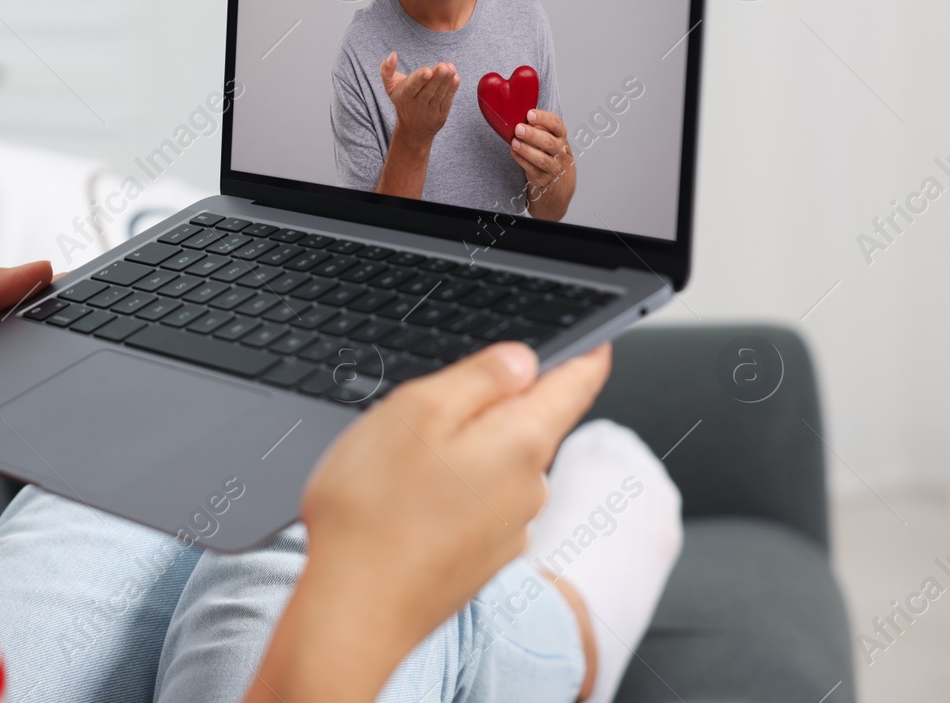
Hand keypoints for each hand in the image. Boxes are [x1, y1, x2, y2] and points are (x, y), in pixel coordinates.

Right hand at [247, 341, 611, 701]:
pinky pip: (474, 506)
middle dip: (491, 404)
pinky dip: (448, 493)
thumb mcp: (416, 411)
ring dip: (462, 451)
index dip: (586, 354)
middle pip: (527, 424)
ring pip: (495, 466)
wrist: (354, 611)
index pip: (575, 385)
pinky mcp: (479, 561)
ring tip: (399, 461)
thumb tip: (522, 359)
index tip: (596, 339)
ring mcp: (507, 531)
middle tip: (427, 403)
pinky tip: (402, 503)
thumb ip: (478, 378)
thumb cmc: (374, 510)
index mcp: (520, 443)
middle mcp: (528, 490)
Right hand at [380, 52, 459, 150]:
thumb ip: (386, 70)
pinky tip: (455, 78)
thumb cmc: (402, 100)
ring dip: (446, 82)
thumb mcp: (390, 87)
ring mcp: (430, 110)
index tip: (427, 71)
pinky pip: (447, 101)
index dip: (420, 79)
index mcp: (405, 95)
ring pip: (439, 94)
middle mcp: (417, 104)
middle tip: (443, 67)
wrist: (412, 129)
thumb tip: (393, 54)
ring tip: (451, 69)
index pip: (413, 86)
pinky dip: (452, 90)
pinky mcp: (441, 114)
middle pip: (428, 90)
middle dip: (437, 78)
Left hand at [512, 108, 574, 217]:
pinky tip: (513, 153)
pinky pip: (533, 171)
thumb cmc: (550, 157)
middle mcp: (561, 152)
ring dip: (527, 150)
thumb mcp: (550, 141)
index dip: (544, 118)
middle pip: (550, 143)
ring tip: (514, 142)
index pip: (557, 125)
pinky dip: (522, 161)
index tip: (530, 114)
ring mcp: (554, 168)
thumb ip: (539, 129)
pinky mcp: (544, 180)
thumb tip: (519, 116)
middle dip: (533, 135)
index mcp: (561, 138)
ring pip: (543, 159)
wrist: (559, 186)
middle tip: (518, 128)